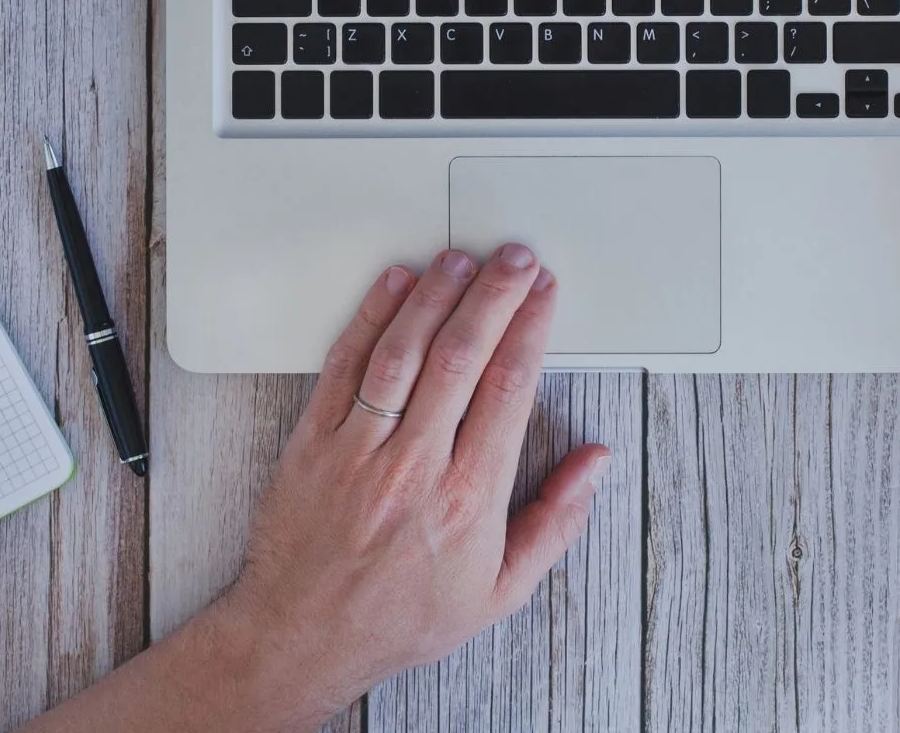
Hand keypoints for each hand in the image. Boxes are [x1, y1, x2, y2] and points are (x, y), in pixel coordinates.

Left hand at [218, 244, 608, 722]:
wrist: (306, 638)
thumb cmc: (401, 616)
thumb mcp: (501, 590)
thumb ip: (555, 520)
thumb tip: (594, 462)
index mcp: (469, 499)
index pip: (510, 387)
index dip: (531, 328)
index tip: (545, 294)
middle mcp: (414, 468)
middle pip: (463, 355)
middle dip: (495, 295)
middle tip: (514, 259)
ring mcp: (359, 451)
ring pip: (404, 351)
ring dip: (436, 295)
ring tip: (461, 260)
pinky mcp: (312, 442)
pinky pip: (344, 365)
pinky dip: (370, 318)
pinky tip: (393, 286)